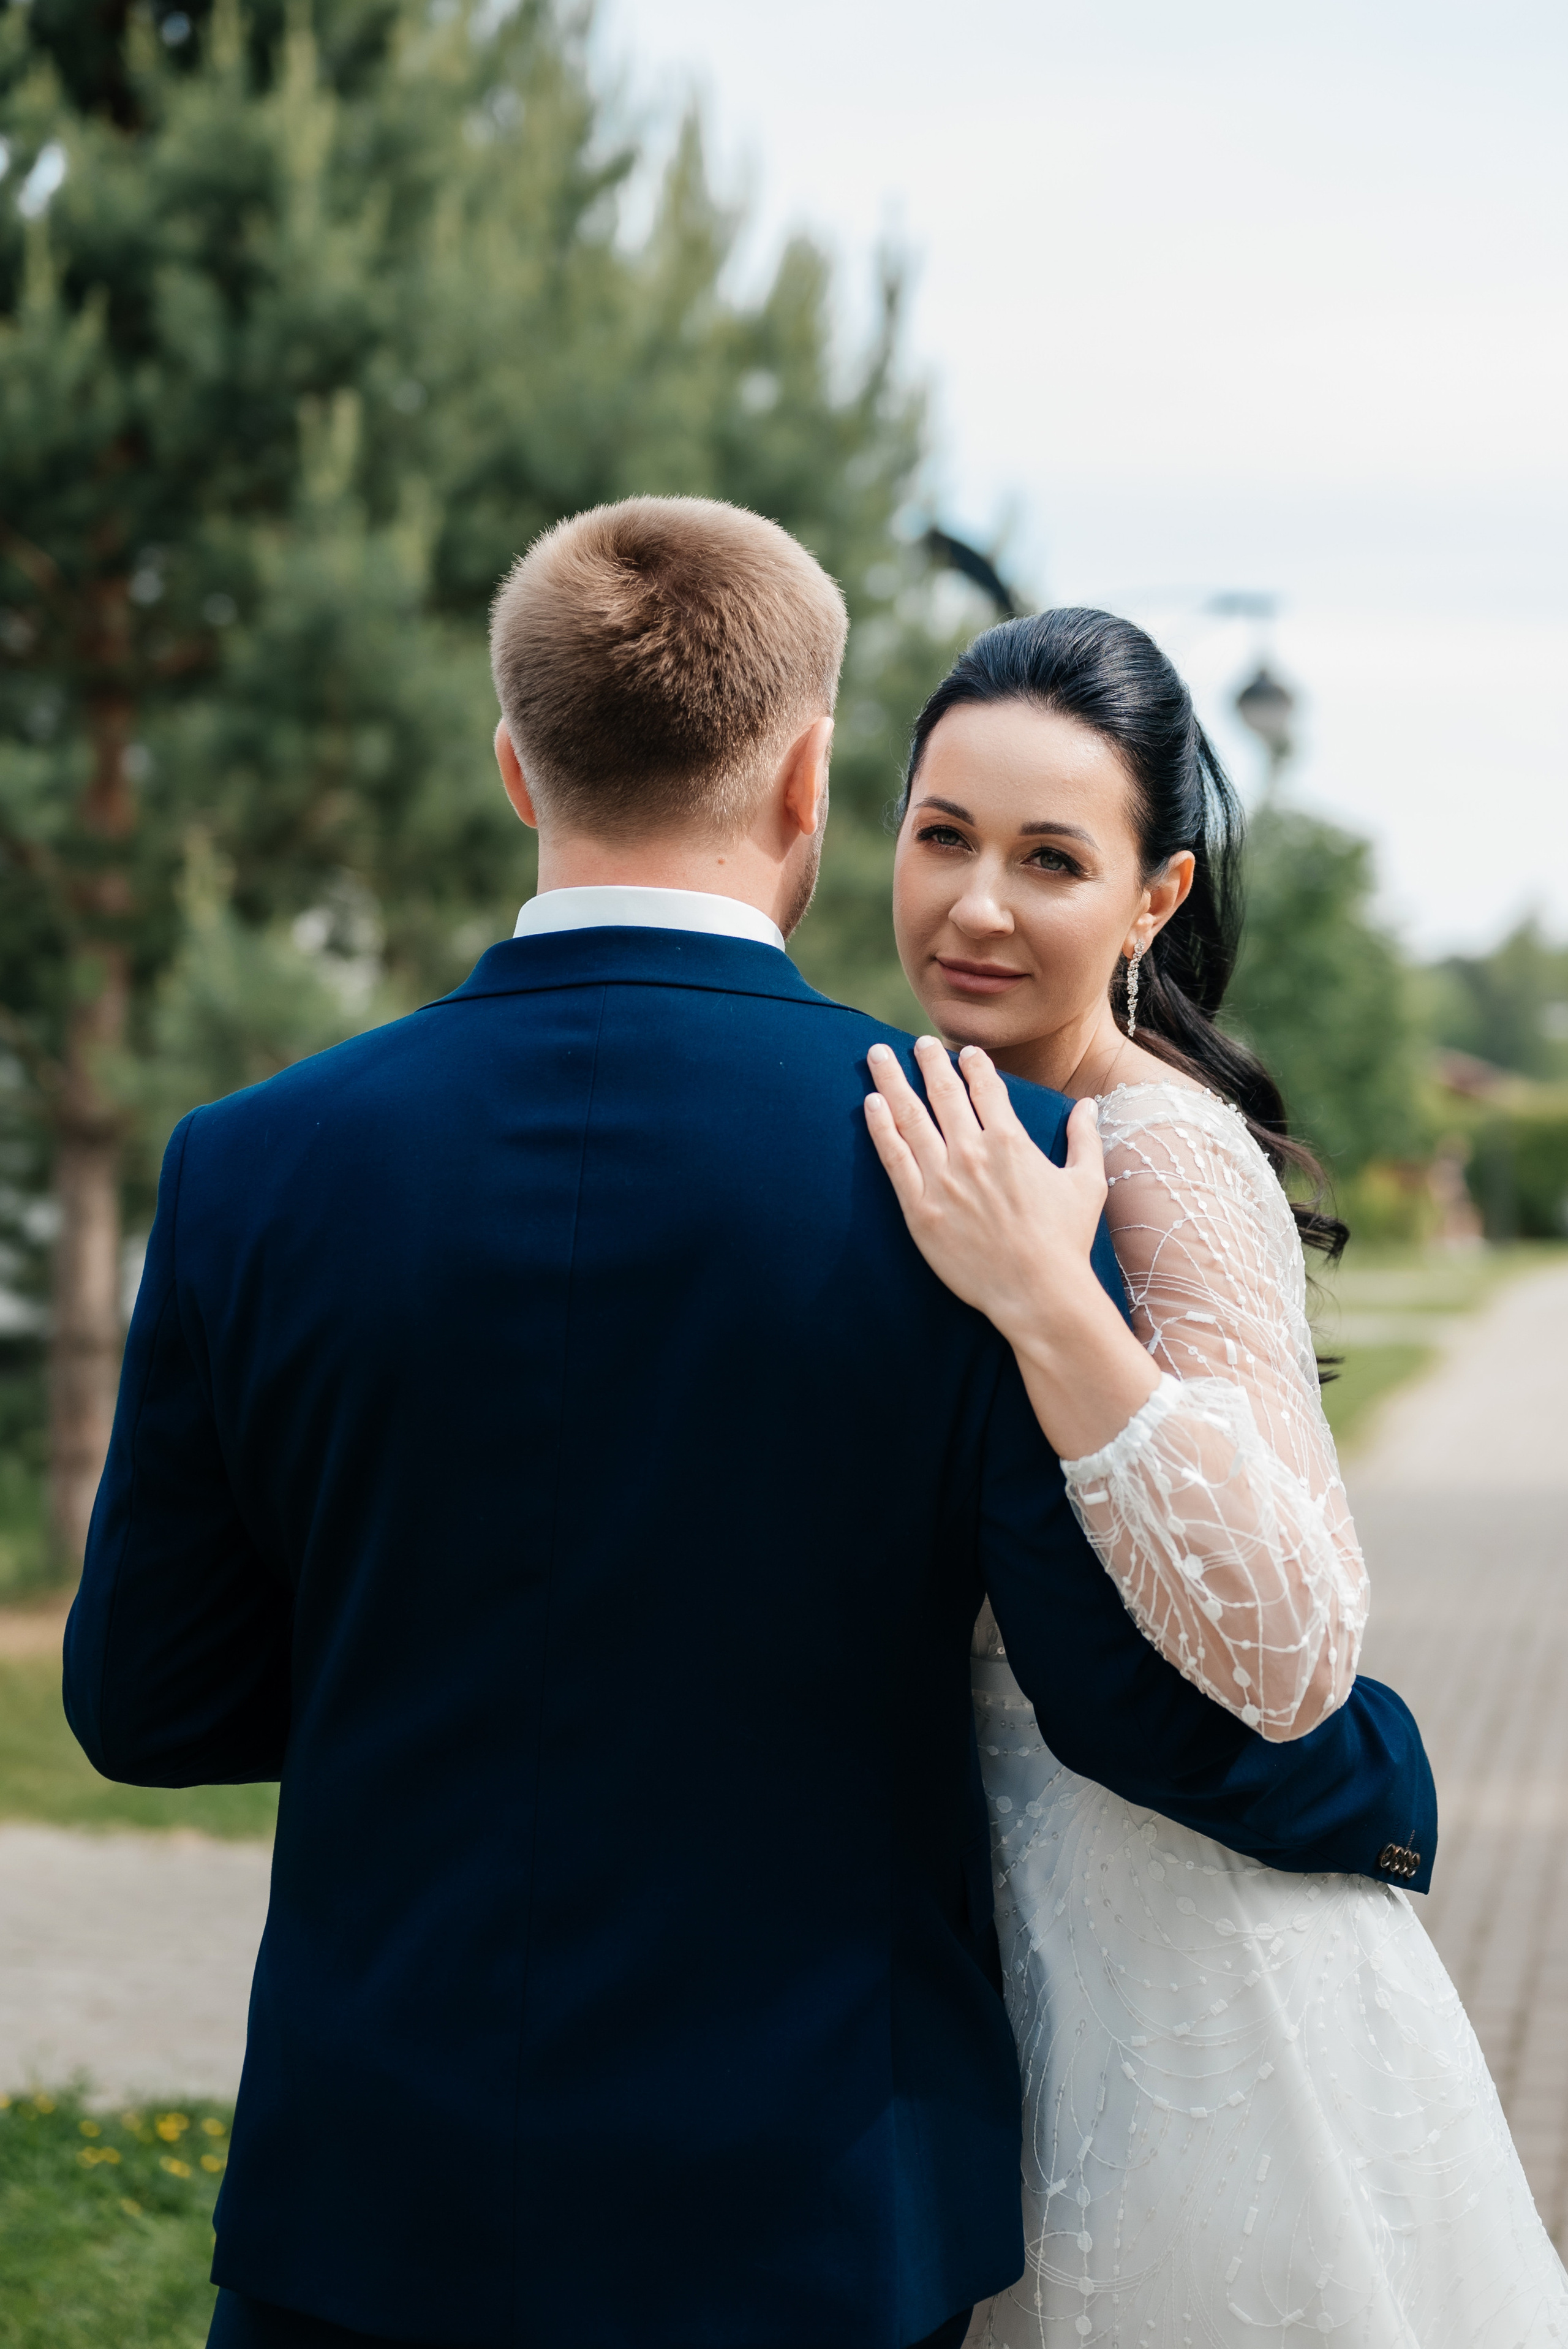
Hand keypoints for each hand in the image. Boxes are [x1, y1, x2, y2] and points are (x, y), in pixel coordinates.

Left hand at [862, 1037, 1107, 1343]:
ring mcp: (942, 1179)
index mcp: (1011, 1141)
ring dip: (892, 1080)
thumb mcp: (1087, 1184)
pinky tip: (871, 1103)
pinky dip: (880, 1126)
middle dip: (928, 1061)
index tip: (964, 1052)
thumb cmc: (1066, 1241)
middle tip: (917, 1043)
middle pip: (942, 1092)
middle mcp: (972, 1152)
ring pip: (910, 1116)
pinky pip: (894, 1157)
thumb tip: (1088, 1104)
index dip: (973, 1063)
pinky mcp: (920, 1209)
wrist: (1037, 1293)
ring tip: (878, 1055)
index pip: (985, 1086)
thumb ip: (1085, 1138)